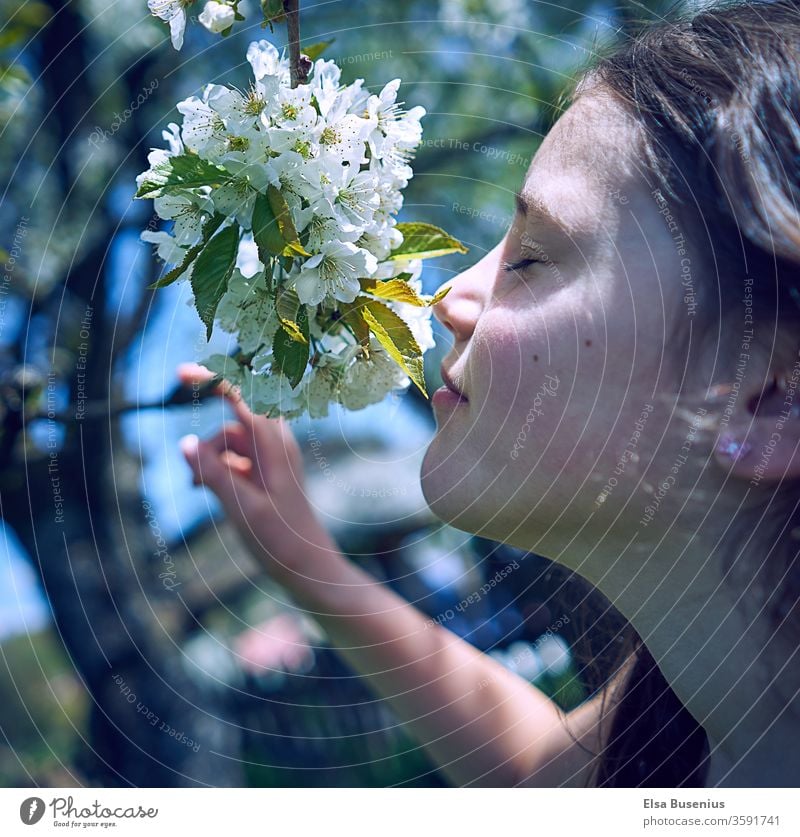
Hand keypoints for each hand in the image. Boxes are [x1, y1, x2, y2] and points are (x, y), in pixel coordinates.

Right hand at [176, 362, 336, 578]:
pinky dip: (218, 469)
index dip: (211, 380)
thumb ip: (213, 473)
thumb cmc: (279, 540)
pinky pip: (235, 459)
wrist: (308, 567)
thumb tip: (185, 443)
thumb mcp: (240, 508)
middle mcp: (276, 446)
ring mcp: (271, 460)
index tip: (179, 373)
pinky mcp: (265, 475)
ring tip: (196, 489)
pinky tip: (204, 490)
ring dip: (209, 460)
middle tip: (193, 477)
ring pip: (229, 443)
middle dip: (208, 441)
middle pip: (232, 422)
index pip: (241, 399)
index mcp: (274, 446)